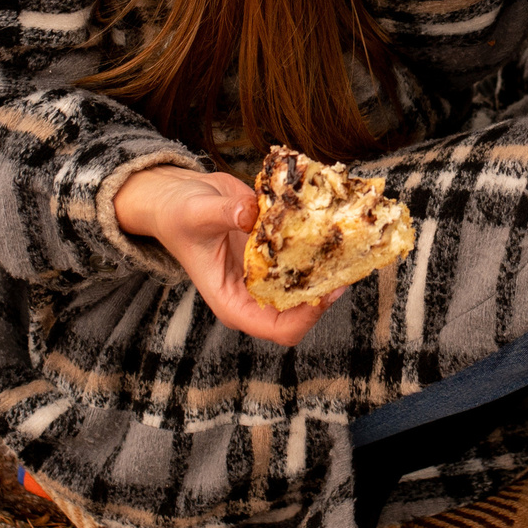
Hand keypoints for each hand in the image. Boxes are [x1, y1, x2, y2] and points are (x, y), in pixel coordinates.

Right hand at [111, 164, 338, 345]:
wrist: (180, 197)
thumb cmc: (179, 216)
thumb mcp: (195, 213)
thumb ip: (224, 213)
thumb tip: (250, 213)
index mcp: (233, 303)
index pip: (279, 329)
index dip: (307, 318)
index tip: (326, 292)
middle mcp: (255, 294)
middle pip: (303, 310)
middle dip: (326, 290)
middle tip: (347, 261)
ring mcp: (269, 273)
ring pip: (310, 282)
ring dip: (330, 265)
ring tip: (348, 241)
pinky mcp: (278, 251)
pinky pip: (306, 254)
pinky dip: (321, 242)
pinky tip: (334, 220)